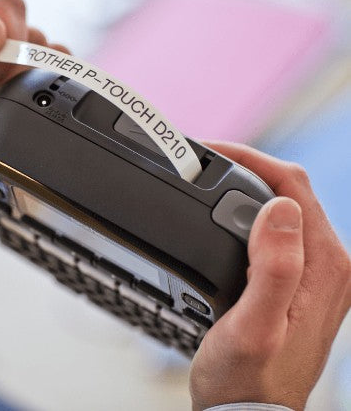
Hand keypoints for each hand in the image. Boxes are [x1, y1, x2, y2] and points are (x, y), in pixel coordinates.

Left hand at [0, 0, 66, 220]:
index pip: (0, 6)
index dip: (1, 39)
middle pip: (29, 32)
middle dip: (12, 69)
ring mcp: (7, 73)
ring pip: (46, 57)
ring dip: (26, 87)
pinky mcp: (25, 97)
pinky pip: (57, 82)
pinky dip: (48, 96)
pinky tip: (20, 113)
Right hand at [189, 142, 350, 410]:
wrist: (250, 410)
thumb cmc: (246, 377)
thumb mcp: (254, 326)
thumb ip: (274, 267)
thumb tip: (280, 207)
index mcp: (325, 266)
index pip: (292, 185)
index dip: (251, 159)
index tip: (211, 151)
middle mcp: (331, 263)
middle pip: (291, 190)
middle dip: (248, 167)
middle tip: (205, 162)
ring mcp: (318, 269)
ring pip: (285, 204)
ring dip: (249, 185)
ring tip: (212, 178)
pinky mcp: (303, 276)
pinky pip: (280, 225)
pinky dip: (250, 208)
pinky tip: (228, 212)